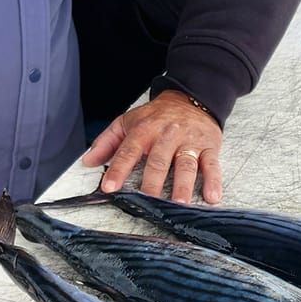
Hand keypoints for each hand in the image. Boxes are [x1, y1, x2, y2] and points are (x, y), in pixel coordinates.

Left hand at [83, 92, 223, 203]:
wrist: (192, 97)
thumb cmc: (156, 116)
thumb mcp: (128, 121)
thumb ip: (106, 141)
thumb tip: (87, 161)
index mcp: (144, 130)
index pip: (128, 151)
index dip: (118, 170)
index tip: (109, 187)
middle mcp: (167, 136)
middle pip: (159, 161)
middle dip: (153, 182)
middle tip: (148, 200)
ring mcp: (189, 142)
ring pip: (186, 165)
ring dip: (183, 185)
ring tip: (179, 204)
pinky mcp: (209, 147)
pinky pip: (212, 165)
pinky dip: (213, 181)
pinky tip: (212, 198)